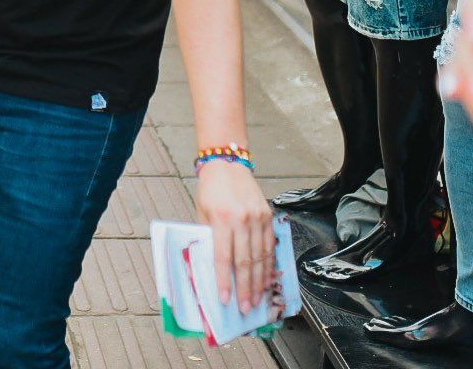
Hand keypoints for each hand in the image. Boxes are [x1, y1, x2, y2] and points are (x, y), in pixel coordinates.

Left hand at [195, 160, 274, 311]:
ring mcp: (258, 218)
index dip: (224, 280)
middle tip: (245, 307)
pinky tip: (268, 279)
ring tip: (257, 299)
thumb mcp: (202, 213)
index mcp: (221, 219)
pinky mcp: (268, 217)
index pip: (223, 257)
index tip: (225, 298)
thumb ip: (208, 238)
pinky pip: (271, 246)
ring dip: (260, 281)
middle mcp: (242, 219)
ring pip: (261, 257)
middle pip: (245, 261)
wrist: (227, 165)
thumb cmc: (211, 190)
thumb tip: (211, 266)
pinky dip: (269, 265)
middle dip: (245, 288)